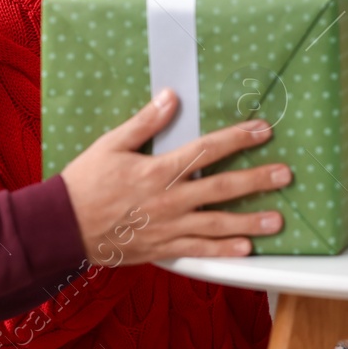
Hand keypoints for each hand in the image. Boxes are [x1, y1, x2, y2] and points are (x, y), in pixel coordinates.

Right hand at [61, 89, 290, 264]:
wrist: (62, 228)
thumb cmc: (85, 183)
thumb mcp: (111, 144)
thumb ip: (145, 122)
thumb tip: (171, 96)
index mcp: (159, 171)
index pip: (207, 150)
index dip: (238, 139)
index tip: (263, 131)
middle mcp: (170, 200)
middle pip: (222, 189)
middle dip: (257, 181)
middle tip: (285, 175)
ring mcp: (168, 227)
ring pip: (217, 224)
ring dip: (250, 221)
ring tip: (278, 220)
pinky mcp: (162, 248)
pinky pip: (198, 251)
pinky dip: (223, 252)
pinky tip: (246, 249)